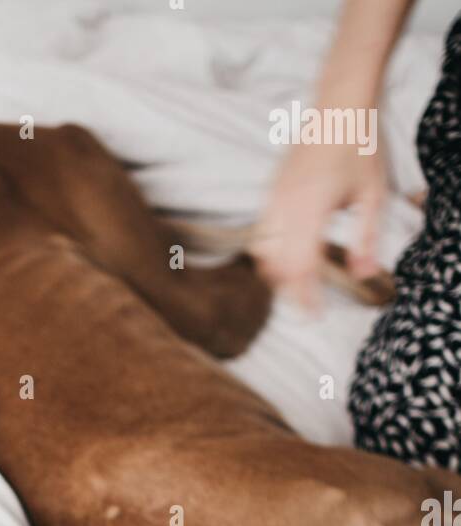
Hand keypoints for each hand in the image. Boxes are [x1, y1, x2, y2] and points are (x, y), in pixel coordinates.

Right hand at [250, 139, 386, 310]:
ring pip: (261, 251)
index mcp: (313, 207)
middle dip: (288, 289)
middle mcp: (287, 204)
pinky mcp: (270, 191)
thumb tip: (364, 276)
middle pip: (275, 264)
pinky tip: (283, 258)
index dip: (305, 295)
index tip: (314, 313)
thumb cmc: (360, 146)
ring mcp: (274, 196)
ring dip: (275, 272)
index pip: (300, 266)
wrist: (339, 103)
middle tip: (306, 303)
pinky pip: (259, 232)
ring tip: (294, 284)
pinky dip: (267, 252)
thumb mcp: (374, 195)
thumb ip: (367, 239)